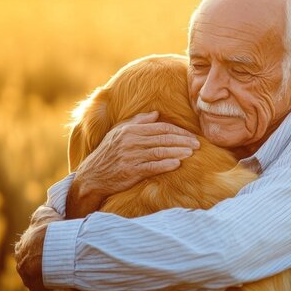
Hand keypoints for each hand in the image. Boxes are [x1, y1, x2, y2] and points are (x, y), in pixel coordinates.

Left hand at [15, 206, 63, 290]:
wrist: (55, 250)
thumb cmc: (50, 231)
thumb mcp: (44, 215)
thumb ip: (41, 213)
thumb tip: (42, 208)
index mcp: (21, 247)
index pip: (26, 248)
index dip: (37, 247)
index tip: (48, 247)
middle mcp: (21, 264)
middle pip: (29, 264)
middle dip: (39, 263)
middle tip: (55, 261)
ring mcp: (28, 279)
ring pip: (36, 278)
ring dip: (46, 275)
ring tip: (60, 272)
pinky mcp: (38, 290)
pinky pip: (45, 289)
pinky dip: (51, 286)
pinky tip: (60, 282)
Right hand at [71, 111, 199, 204]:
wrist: (92, 176)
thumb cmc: (107, 153)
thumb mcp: (118, 132)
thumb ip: (137, 121)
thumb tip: (155, 113)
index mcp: (130, 130)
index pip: (160, 127)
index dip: (178, 131)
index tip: (191, 135)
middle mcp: (131, 141)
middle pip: (163, 138)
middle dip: (183, 141)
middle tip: (198, 145)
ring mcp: (131, 156)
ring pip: (160, 152)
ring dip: (178, 152)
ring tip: (192, 153)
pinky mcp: (131, 171)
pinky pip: (152, 166)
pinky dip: (166, 164)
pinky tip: (177, 164)